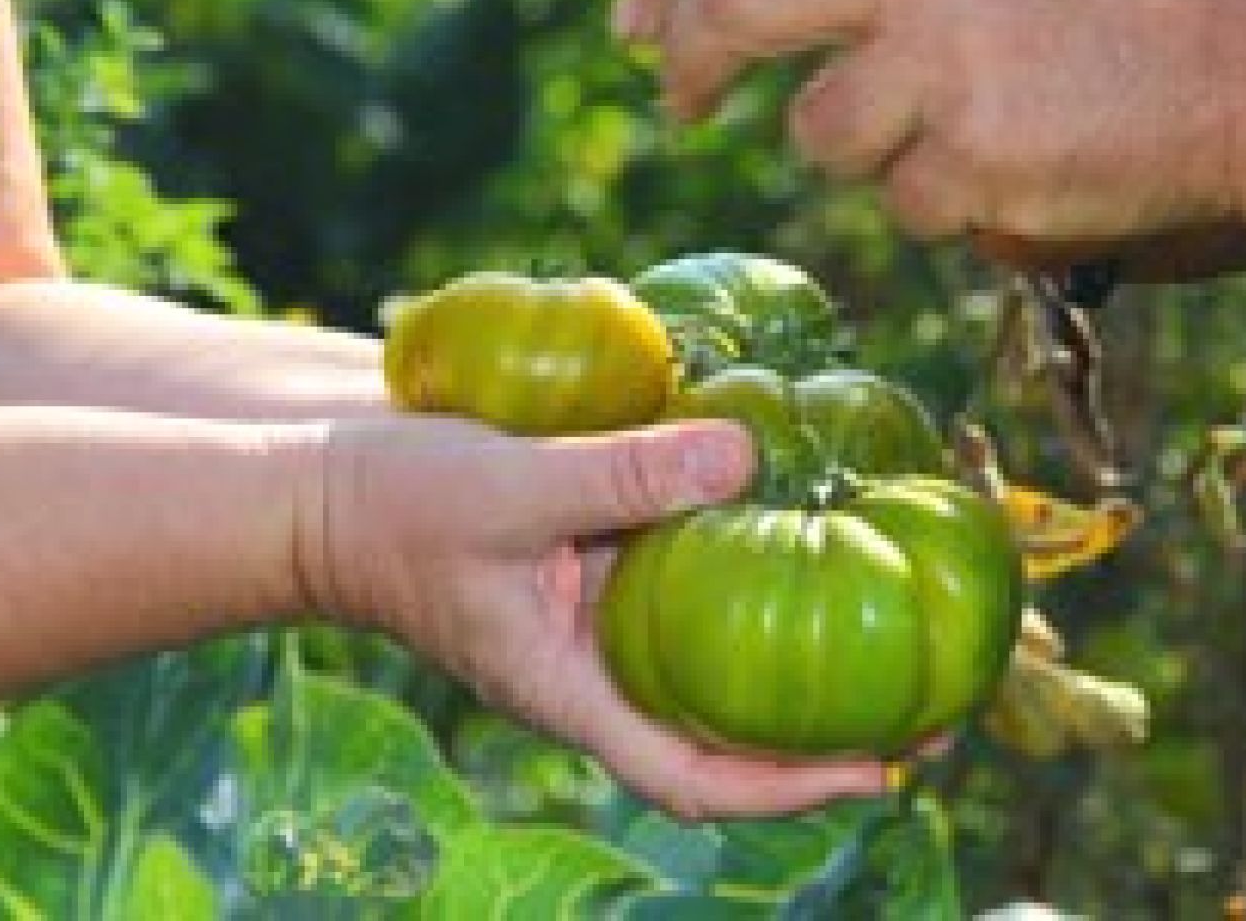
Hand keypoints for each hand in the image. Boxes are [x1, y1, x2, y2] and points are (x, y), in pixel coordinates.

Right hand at [297, 415, 888, 818]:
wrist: (318, 476)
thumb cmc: (393, 503)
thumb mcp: (511, 488)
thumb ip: (622, 474)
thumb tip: (748, 456)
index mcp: (569, 687)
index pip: (691, 777)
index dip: (788, 789)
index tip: (878, 773)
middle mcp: (594, 663)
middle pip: (722, 723)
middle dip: (820, 724)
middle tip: (928, 696)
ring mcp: (594, 612)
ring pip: (711, 648)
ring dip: (794, 637)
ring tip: (890, 612)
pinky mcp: (593, 552)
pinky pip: (683, 569)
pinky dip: (742, 553)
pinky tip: (798, 509)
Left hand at [616, 0, 1245, 257]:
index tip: (637, 27)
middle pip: (740, 3)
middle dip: (690, 57)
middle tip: (678, 103)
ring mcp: (947, 59)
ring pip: (823, 134)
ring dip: (871, 150)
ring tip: (977, 125)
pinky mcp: (977, 154)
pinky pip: (906, 205)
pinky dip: (949, 202)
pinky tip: (1028, 163)